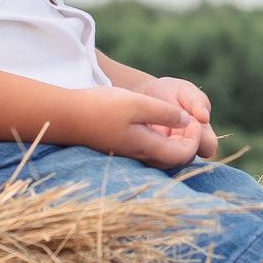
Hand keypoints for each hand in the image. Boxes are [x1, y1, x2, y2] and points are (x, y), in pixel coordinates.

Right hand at [81, 84, 201, 166]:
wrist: (67, 115)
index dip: (195, 138)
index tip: (192, 119)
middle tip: (188, 119)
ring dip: (174, 140)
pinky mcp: (122, 148)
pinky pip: (149, 149)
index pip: (184, 155)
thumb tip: (187, 121)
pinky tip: (155, 121)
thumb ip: (165, 113)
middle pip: (175, 159)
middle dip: (188, 141)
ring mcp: (130, 154)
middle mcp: (140, 156)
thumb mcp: (138, 104)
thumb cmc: (102, 107)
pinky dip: (160, 139)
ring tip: (175, 119)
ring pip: (162, 155)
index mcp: (147, 147)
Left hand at [137, 75, 220, 159]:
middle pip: (189, 158)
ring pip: (169, 163)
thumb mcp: (185, 90)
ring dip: (162, 146)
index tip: (189, 120)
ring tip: (153, 126)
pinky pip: (150, 161)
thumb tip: (205, 118)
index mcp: (200, 135)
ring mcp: (167, 156)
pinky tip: (141, 132)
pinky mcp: (148, 158)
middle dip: (179, 142)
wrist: (139, 95)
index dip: (201, 136)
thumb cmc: (168, 92)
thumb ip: (199, 101)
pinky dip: (146, 147)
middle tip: (168, 125)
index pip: (209, 147)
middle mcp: (185, 149)